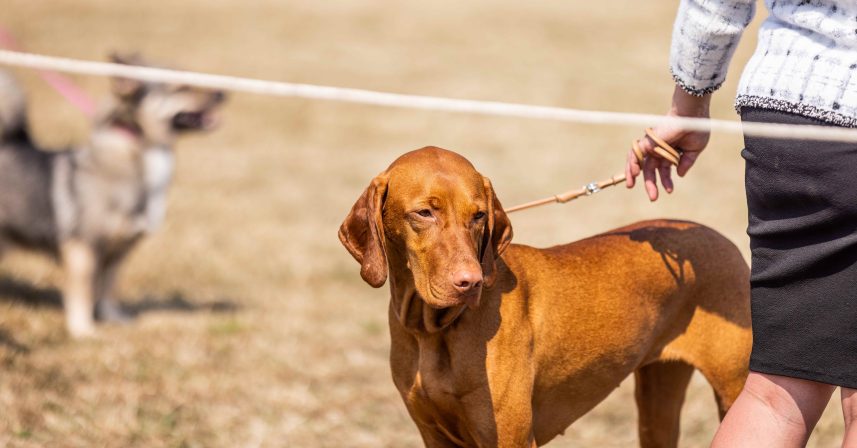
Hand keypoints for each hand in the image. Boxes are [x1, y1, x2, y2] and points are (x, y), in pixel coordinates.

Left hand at [626, 85, 711, 200]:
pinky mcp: (647, 141)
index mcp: (670, 152)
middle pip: (651, 170)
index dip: (666, 181)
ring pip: (639, 162)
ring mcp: (652, 146)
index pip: (664, 170)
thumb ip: (686, 162)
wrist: (693, 116)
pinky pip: (636, 154)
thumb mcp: (694, 150)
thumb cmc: (695, 129)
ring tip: (630, 186)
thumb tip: (679, 175)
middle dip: (651, 184)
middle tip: (653, 198)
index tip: (669, 191)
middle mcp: (659, 150)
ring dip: (634, 175)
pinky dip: (632, 163)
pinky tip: (634, 174)